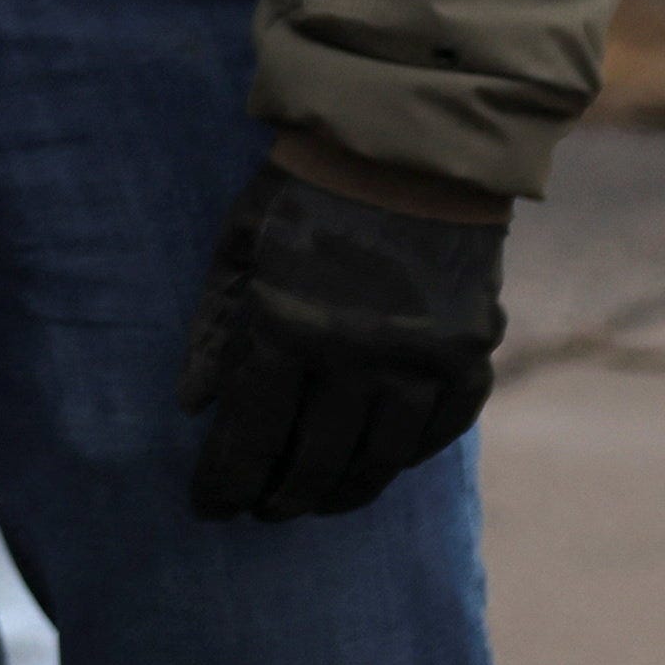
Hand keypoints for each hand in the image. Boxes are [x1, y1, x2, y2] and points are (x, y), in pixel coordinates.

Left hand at [181, 148, 506, 520]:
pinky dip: (405, 458)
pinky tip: (377, 469)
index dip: (226, 480)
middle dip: (279, 495)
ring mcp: (423, 357)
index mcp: (287, 324)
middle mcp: (358, 352)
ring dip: (342, 491)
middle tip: (259, 513)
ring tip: (311, 504)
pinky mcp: (472, 353)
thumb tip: (193, 408)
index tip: (209, 508)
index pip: (251, 433)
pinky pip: (440, 430)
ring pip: (380, 458)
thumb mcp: (235, 252)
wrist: (407, 150)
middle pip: (314, 458)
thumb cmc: (300, 196)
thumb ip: (212, 332)